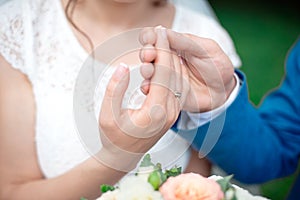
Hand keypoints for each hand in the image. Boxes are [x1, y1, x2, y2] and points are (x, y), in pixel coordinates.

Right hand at [97, 27, 188, 171]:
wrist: (123, 157)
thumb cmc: (113, 138)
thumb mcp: (108, 115)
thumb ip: (115, 90)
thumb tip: (124, 67)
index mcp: (155, 112)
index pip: (163, 74)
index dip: (162, 51)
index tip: (159, 33)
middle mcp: (169, 112)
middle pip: (173, 74)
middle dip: (167, 50)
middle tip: (161, 32)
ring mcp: (172, 114)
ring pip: (177, 80)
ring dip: (171, 59)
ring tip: (162, 42)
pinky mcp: (171, 114)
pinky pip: (175, 87)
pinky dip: (172, 71)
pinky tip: (166, 60)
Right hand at [139, 28, 235, 112]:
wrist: (223, 89)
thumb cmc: (216, 65)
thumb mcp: (204, 49)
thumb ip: (183, 41)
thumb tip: (161, 30)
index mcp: (173, 45)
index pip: (154, 37)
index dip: (149, 36)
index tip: (150, 39)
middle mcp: (165, 59)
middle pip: (148, 54)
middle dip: (146, 53)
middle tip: (149, 55)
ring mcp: (164, 76)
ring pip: (148, 72)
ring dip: (145, 70)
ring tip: (148, 70)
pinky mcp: (165, 92)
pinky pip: (153, 91)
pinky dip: (149, 89)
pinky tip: (150, 88)